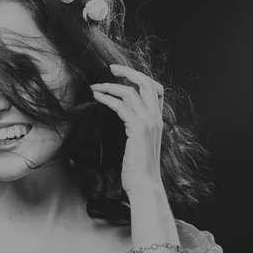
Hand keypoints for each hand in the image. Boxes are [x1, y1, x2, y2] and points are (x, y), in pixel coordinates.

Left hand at [90, 64, 165, 196]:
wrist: (144, 184)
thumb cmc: (138, 167)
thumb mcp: (138, 142)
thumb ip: (134, 126)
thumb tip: (122, 114)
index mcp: (157, 120)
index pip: (155, 89)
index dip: (139, 78)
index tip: (122, 73)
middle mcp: (156, 118)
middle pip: (147, 83)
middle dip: (128, 72)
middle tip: (111, 67)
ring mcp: (149, 123)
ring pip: (131, 92)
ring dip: (110, 86)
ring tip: (95, 86)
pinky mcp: (138, 129)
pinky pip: (121, 106)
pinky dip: (108, 98)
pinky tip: (97, 97)